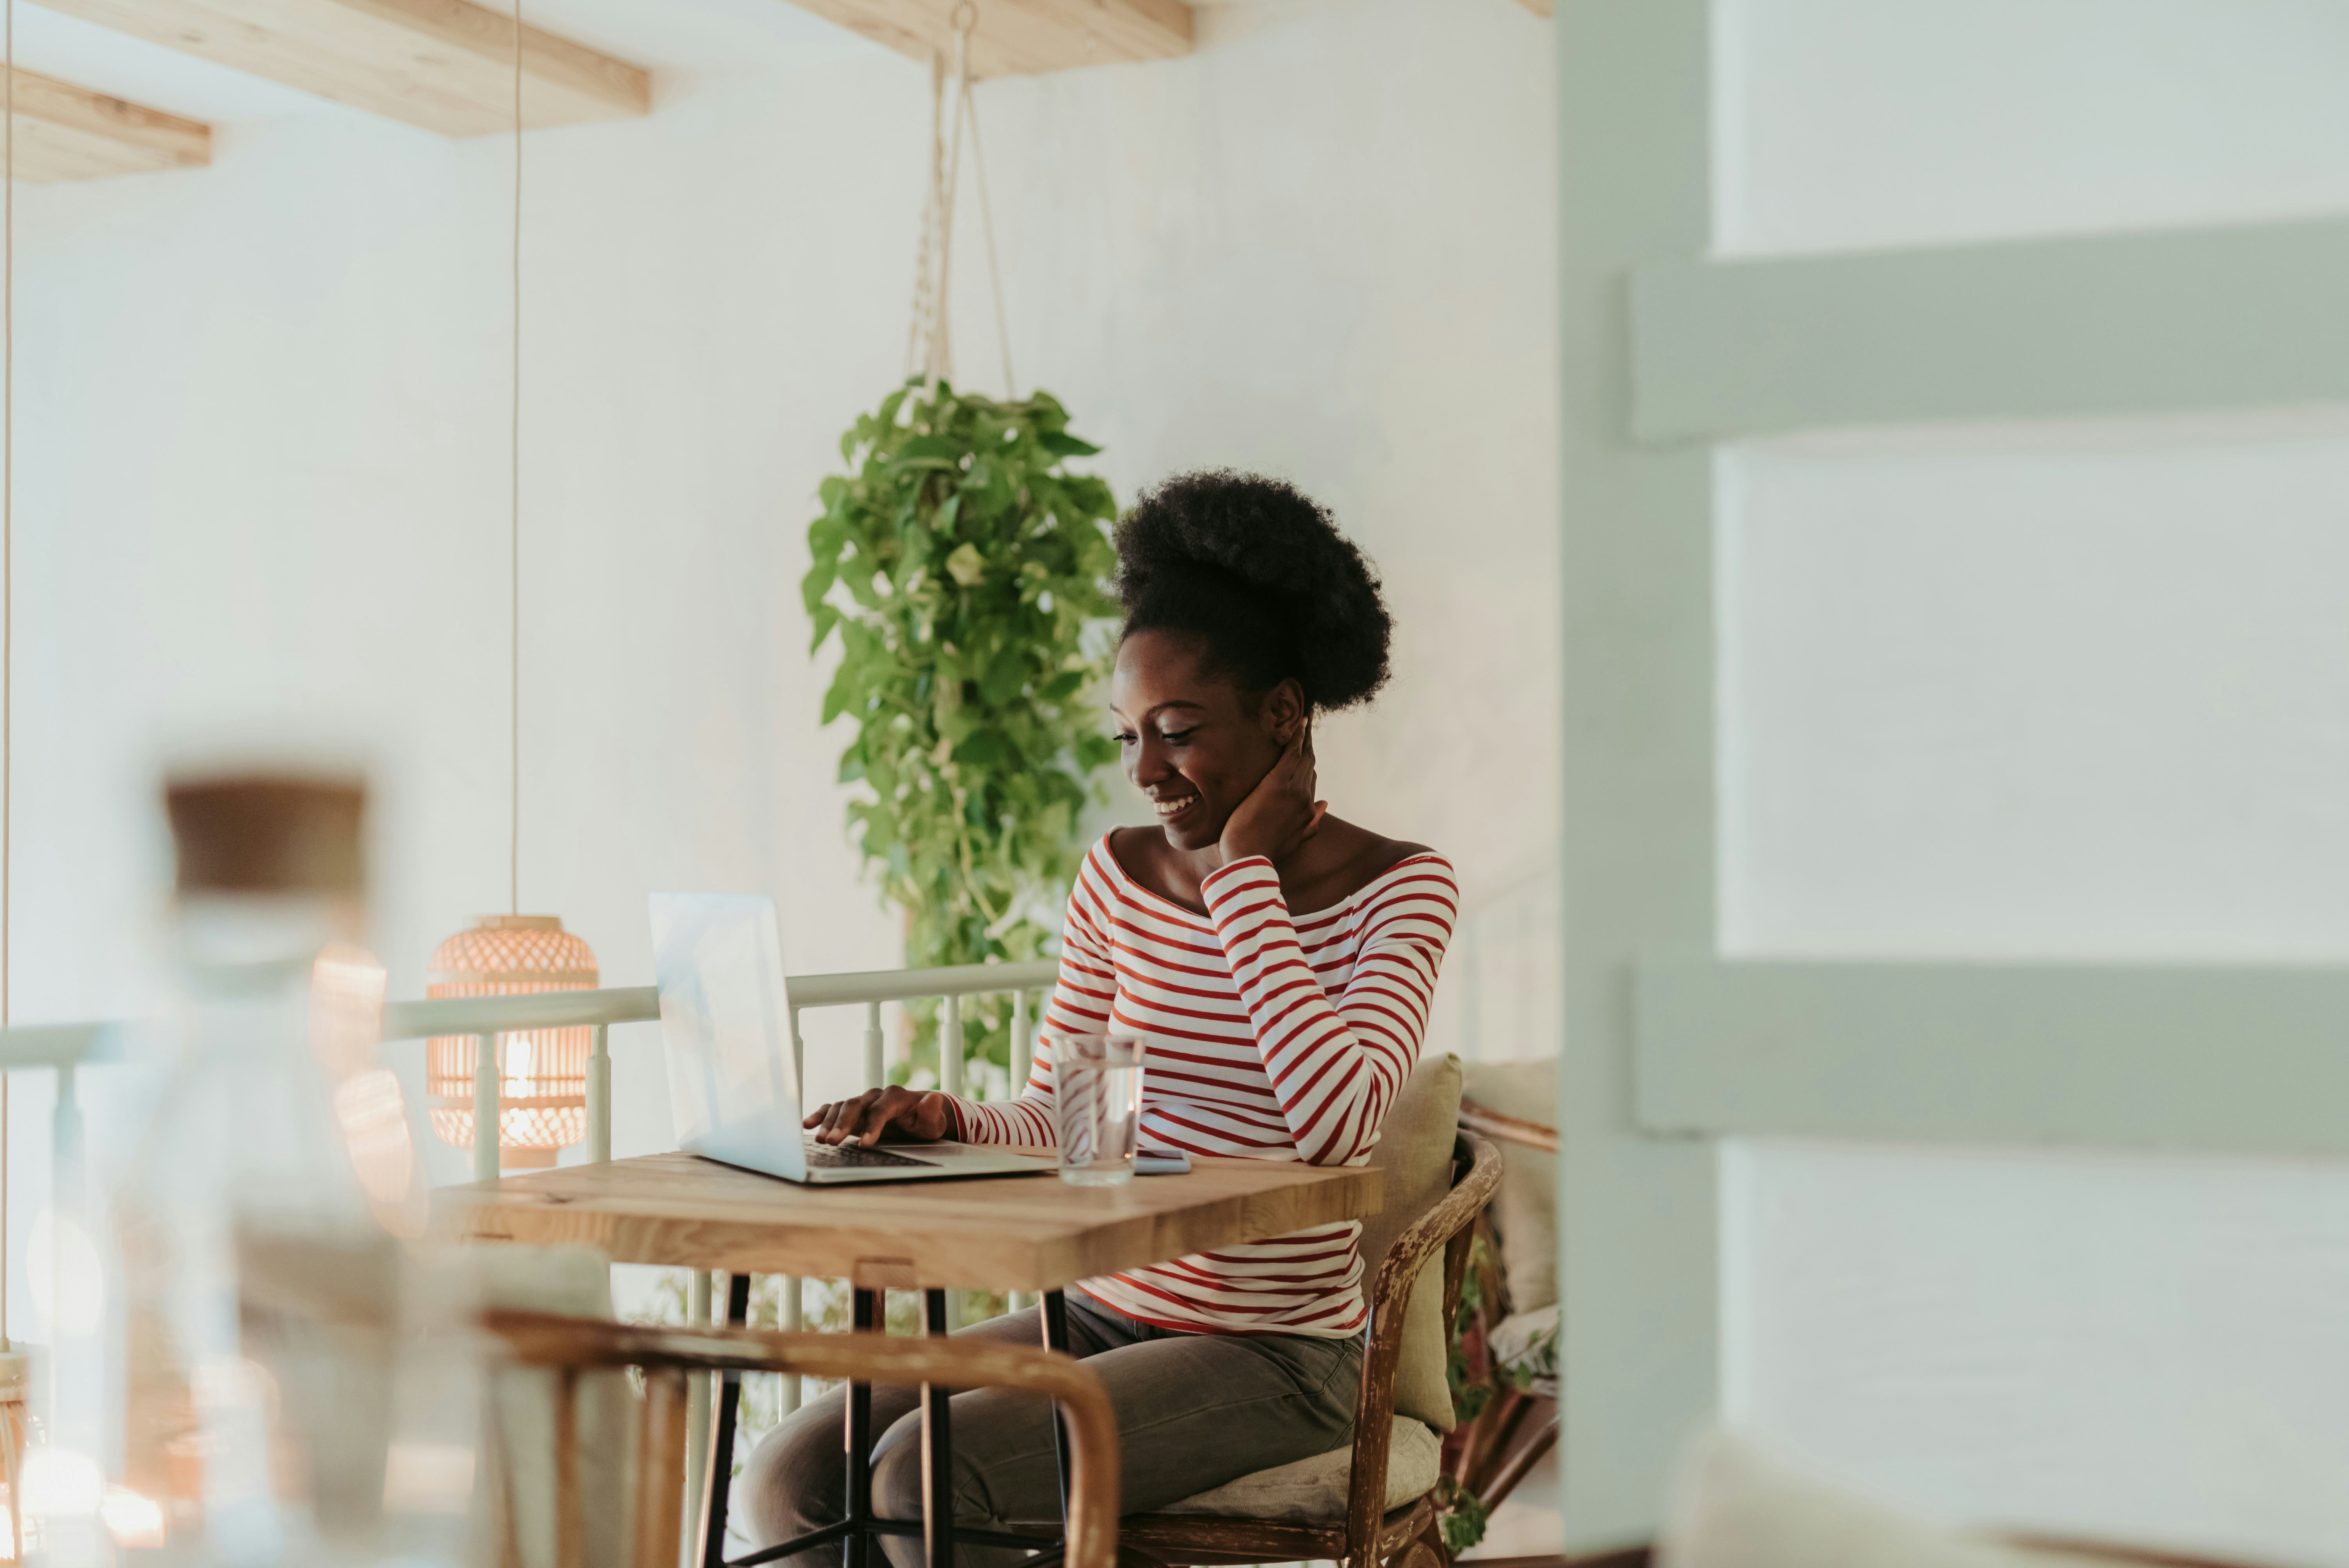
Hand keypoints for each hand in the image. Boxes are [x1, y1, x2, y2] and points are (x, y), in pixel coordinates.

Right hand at [803, 1086, 955, 1146]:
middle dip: (843, 1123)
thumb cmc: (925, 1122)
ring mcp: (862, 1102)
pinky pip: (833, 1109)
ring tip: (820, 1140)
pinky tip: (808, 1125)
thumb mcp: (933, 1122)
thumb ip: (931, 1112)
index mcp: (896, 1097)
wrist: (918, 1117)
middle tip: (832, 1142)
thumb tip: (934, 1098)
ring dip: (829, 1122)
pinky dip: (820, 1115)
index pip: (881, 1109)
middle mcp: (875, 1096)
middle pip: (856, 1105)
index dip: (873, 1125)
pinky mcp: (852, 1111)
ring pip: (842, 1107)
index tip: (866, 1144)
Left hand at [1218, 727, 1326, 865]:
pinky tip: (1299, 723)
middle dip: (1309, 743)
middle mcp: (1305, 797)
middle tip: (1308, 722)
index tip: (1309, 747)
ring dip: (1305, 735)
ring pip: (1303, 755)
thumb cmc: (1264, 852)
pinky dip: (1297, 737)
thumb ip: (1312, 824)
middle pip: (1310, 763)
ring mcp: (1293, 789)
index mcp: (1308, 811)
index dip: (1310, 761)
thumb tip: (1324, 804)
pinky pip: (1292, 753)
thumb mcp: (1294, 840)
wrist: (1249, 858)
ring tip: (1304, 717)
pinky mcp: (1277, 782)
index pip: (1311, 779)